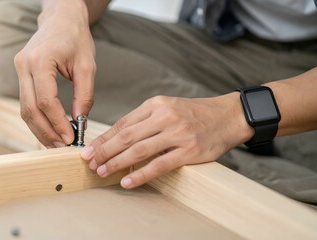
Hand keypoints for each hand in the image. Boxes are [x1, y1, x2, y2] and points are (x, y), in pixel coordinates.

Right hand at [14, 0, 95, 147]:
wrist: (61, 18)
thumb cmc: (76, 38)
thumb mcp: (87, 66)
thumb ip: (84, 95)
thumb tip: (80, 122)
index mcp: (40, 60)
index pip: (46, 100)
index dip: (58, 123)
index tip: (71, 137)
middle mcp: (24, 65)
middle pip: (30, 109)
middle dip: (47, 131)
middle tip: (63, 147)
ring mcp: (19, 69)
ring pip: (24, 109)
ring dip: (40, 130)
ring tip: (56, 144)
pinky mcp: (21, 74)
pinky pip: (26, 102)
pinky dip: (37, 119)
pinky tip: (49, 131)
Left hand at [81, 94, 253, 188]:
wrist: (227, 116)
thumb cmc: (194, 114)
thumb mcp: (168, 108)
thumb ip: (145, 120)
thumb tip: (118, 138)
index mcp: (156, 104)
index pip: (123, 123)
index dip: (104, 138)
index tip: (90, 149)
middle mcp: (164, 116)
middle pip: (126, 136)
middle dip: (104, 151)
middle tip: (89, 162)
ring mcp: (177, 133)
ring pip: (139, 150)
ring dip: (117, 163)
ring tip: (102, 171)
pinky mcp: (188, 151)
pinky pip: (159, 165)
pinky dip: (140, 174)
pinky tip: (127, 181)